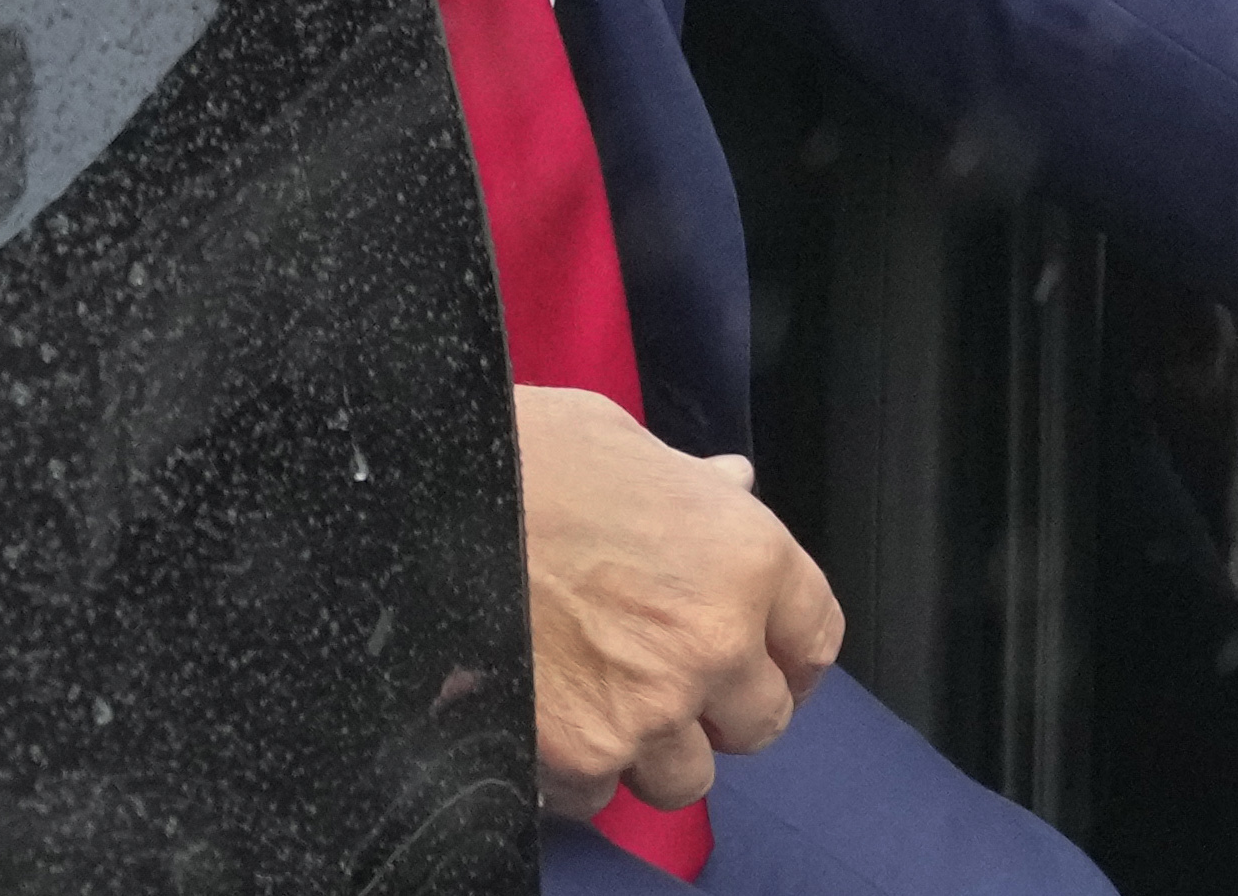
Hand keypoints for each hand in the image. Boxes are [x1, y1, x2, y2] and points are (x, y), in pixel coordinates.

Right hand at [517, 383, 841, 812]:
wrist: (421, 499)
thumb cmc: (523, 454)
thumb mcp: (621, 440)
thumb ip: (690, 483)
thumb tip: (730, 486)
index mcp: (744, 554)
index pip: (816, 635)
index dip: (790, 651)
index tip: (768, 659)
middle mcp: (715, 642)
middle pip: (761, 721)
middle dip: (720, 707)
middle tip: (669, 679)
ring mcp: (651, 709)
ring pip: (687, 777)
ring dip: (652, 749)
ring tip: (600, 704)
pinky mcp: (581, 755)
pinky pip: (603, 797)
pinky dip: (579, 772)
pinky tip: (546, 720)